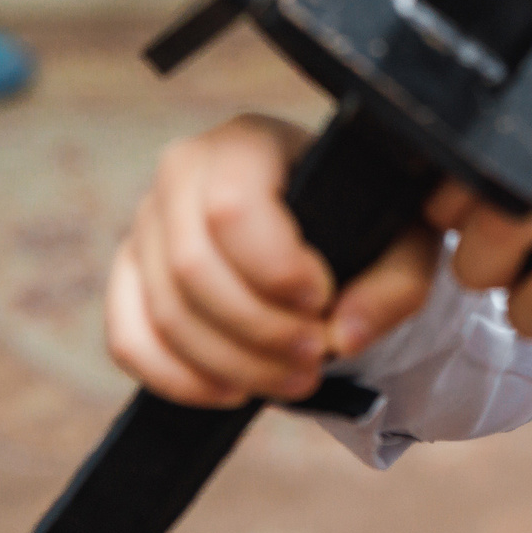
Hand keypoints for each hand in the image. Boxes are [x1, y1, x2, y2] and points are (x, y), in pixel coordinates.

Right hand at [106, 114, 418, 406]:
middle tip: (314, 358)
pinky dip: (177, 377)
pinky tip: (230, 390)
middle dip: (258, 329)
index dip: (274, 268)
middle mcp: (185, 171)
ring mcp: (149, 222)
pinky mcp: (132, 274)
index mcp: (249, 142)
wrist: (327, 227)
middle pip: (192, 265)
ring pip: (164, 309)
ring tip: (291, 379)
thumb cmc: (364, 221)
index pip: (233, 206)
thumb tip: (343, 335)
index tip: (320, 299)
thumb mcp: (403, 240)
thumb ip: (394, 284)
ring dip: (230, 363)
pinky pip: (128, 337)